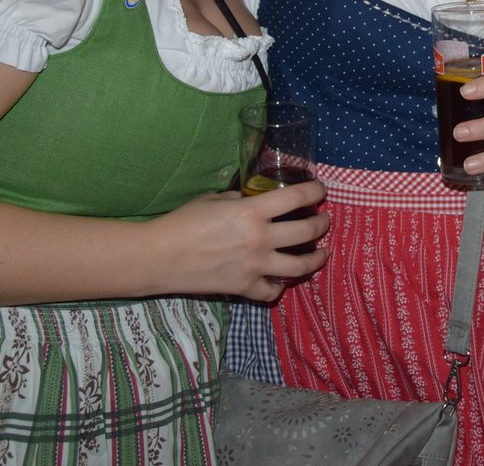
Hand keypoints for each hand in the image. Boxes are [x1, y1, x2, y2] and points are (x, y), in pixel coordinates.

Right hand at [148, 180, 328, 301]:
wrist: (160, 257)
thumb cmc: (183, 222)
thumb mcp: (214, 200)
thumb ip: (238, 200)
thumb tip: (249, 200)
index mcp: (252, 212)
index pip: (296, 198)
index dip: (314, 192)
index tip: (320, 190)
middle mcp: (260, 239)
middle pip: (307, 231)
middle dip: (321, 224)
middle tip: (323, 220)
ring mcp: (255, 266)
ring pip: (300, 266)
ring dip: (316, 259)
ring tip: (322, 253)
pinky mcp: (244, 287)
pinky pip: (272, 291)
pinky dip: (279, 287)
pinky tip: (281, 281)